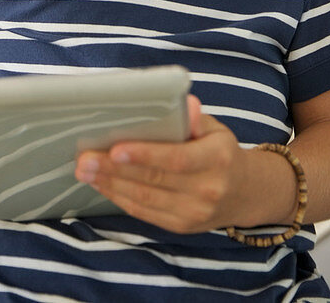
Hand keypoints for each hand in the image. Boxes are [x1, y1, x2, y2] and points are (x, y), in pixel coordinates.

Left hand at [74, 97, 249, 232]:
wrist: (244, 192)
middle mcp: (207, 190)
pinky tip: (102, 184)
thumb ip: (195, 118)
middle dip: (114, 169)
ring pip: (145, 198)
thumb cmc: (220, 151)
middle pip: (153, 180)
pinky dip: (120, 198)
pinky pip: (145, 212)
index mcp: (217, 159)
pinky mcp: (181, 226)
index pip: (176, 159)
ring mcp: (194, 213)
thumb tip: (183, 103)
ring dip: (110, 184)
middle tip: (85, 159)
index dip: (144, 155)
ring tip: (85, 171)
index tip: (115, 148)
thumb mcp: (215, 129)